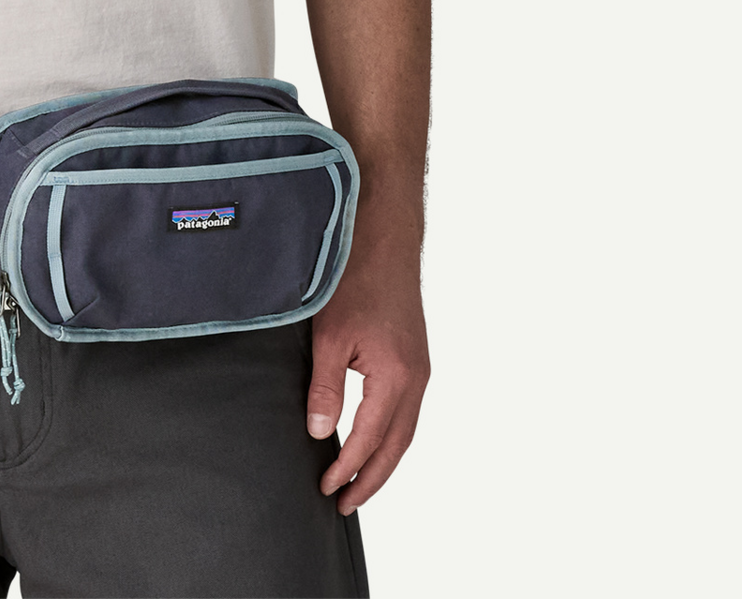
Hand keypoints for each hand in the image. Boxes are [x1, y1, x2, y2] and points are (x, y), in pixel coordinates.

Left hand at [306, 248, 429, 514]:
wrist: (385, 238)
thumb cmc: (356, 278)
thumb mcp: (330, 335)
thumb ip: (326, 388)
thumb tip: (321, 433)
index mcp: (396, 378)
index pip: (370, 440)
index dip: (348, 469)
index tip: (326, 489)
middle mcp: (416, 379)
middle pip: (397, 446)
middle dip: (371, 478)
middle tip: (345, 503)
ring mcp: (420, 368)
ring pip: (405, 430)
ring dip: (383, 459)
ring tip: (356, 481)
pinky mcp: (415, 356)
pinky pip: (406, 409)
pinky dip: (390, 433)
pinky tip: (372, 437)